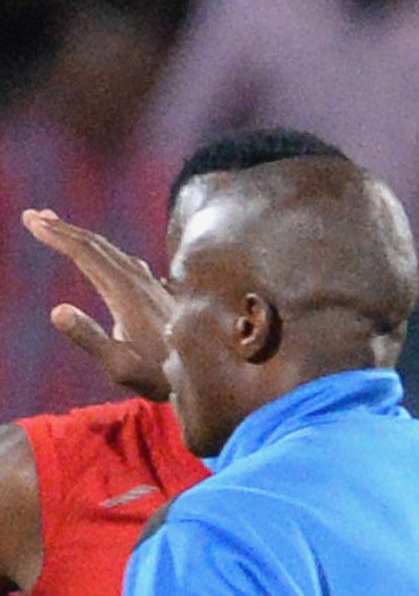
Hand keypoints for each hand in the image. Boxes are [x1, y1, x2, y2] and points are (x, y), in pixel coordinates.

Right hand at [19, 210, 175, 401]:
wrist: (211, 380)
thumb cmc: (160, 379)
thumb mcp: (121, 366)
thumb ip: (91, 338)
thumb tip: (58, 310)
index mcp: (126, 295)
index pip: (86, 254)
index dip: (57, 235)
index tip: (31, 219)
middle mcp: (142, 285)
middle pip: (98, 247)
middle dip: (65, 229)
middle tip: (33, 215)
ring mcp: (154, 290)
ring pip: (114, 254)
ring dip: (84, 239)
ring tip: (60, 230)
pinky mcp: (162, 298)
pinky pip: (129, 265)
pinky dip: (107, 255)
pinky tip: (108, 259)